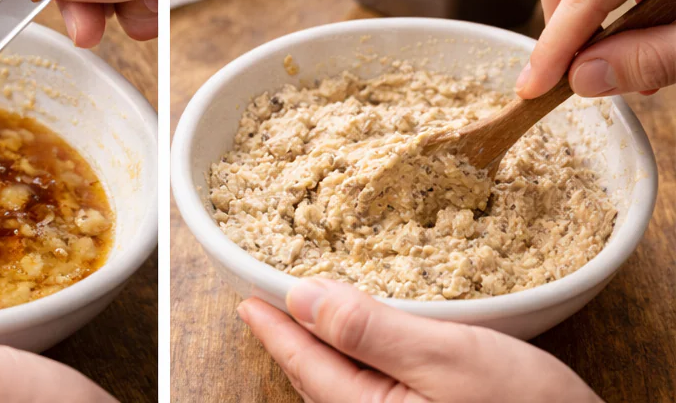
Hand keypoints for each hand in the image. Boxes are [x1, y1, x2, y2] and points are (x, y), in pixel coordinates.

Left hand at [240, 279, 601, 402]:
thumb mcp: (443, 355)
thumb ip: (366, 329)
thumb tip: (300, 296)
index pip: (304, 363)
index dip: (272, 326)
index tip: (245, 300)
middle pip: (318, 379)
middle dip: (292, 338)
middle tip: (266, 302)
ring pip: (342, 388)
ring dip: (322, 350)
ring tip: (304, 317)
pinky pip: (369, 394)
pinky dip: (354, 362)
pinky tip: (360, 345)